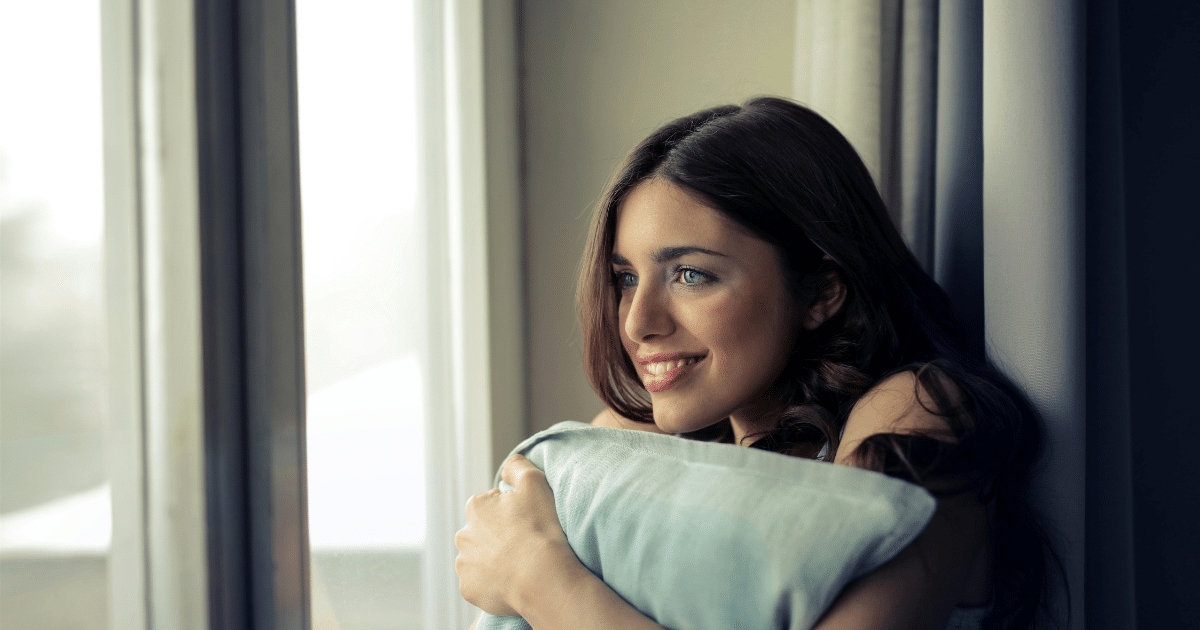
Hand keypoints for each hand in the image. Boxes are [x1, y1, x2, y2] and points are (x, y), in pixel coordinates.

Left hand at [454, 454, 576, 616]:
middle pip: (482, 533)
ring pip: (479, 558)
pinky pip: (480, 584)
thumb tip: (507, 466)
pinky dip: (492, 583)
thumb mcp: (535, 482)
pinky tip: (511, 581)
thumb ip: (517, 466)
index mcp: (475, 507)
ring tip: (519, 565)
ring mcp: (464, 564)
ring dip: (493, 560)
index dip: (512, 513)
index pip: (492, 506)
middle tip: (524, 544)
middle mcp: (462, 534)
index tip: (528, 522)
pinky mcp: (469, 589)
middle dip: (498, 537)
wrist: (542, 577)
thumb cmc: (540, 529)